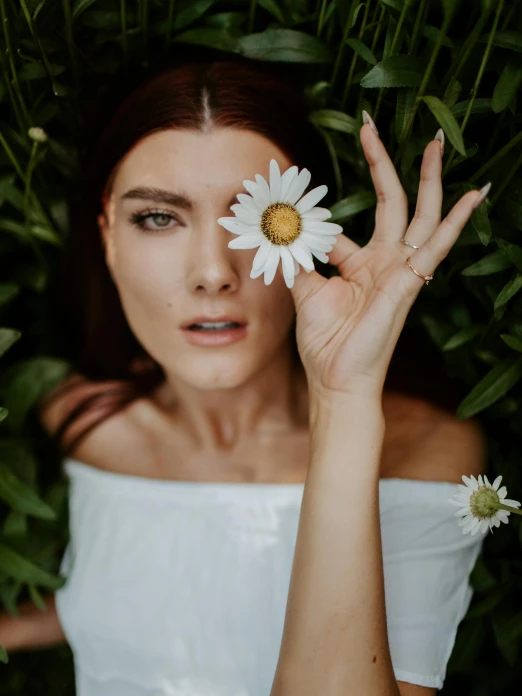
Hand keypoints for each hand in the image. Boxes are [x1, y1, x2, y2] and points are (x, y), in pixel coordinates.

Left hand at [288, 122, 488, 401]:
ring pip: (421, 215)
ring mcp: (399, 271)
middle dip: (384, 164)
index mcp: (359, 266)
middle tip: (372, 126)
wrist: (336, 380)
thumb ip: (299, 260)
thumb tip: (282, 232)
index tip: (293, 195)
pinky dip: (455, 221)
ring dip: (429, 178)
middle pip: (392, 203)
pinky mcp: (408, 284)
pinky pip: (435, 247)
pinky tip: (472, 197)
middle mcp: (384, 263)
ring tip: (437, 142)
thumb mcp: (306, 292)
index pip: (344, 226)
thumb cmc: (325, 343)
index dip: (318, 211)